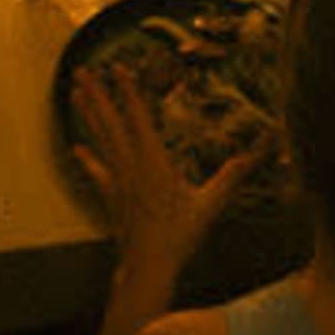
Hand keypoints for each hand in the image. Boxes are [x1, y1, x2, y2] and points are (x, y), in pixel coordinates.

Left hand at [74, 65, 262, 276]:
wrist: (149, 267)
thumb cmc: (180, 236)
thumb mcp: (210, 204)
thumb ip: (231, 176)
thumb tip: (259, 153)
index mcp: (153, 162)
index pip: (138, 117)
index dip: (128, 91)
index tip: (117, 67)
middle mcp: (131, 167)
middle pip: (111, 123)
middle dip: (97, 95)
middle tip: (82, 71)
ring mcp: (118, 182)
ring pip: (101, 141)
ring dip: (89, 117)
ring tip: (75, 93)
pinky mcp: (111, 198)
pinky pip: (96, 172)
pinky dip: (87, 159)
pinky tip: (76, 149)